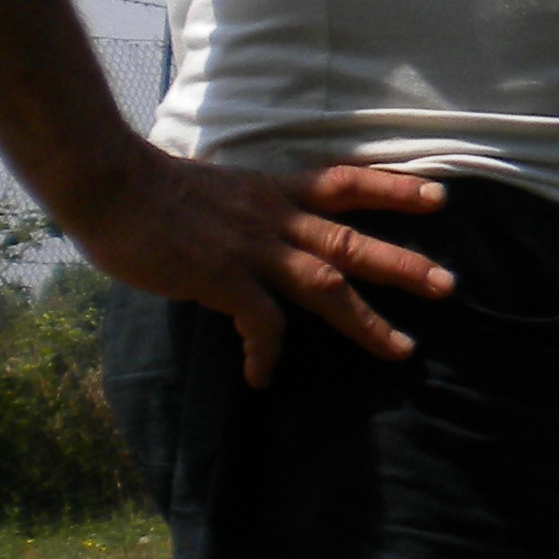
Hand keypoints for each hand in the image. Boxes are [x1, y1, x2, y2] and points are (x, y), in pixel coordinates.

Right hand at [63, 145, 457, 386]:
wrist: (110, 182)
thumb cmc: (151, 189)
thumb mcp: (218, 189)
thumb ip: (246, 211)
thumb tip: (254, 234)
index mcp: (274, 193)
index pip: (347, 183)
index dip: (394, 189)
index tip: (438, 197)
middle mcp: (274, 218)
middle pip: (353, 241)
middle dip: (404, 264)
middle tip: (448, 286)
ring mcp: (252, 249)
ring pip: (328, 284)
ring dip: (367, 319)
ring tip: (401, 348)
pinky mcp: (223, 277)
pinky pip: (262, 323)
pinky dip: (268, 352)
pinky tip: (263, 377)